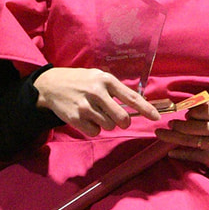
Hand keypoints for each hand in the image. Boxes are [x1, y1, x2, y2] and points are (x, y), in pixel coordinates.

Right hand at [34, 67, 159, 135]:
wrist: (51, 85)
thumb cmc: (80, 81)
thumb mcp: (98, 77)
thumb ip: (116, 90)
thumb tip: (136, 106)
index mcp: (106, 80)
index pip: (131, 97)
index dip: (146, 109)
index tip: (157, 117)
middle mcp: (97, 92)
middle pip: (122, 118)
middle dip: (123, 122)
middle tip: (116, 118)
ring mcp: (85, 106)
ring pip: (109, 126)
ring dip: (105, 123)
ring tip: (94, 112)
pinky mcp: (75, 118)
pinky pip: (95, 132)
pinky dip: (93, 128)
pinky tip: (85, 118)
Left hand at [163, 101, 208, 171]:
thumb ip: (206, 106)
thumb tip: (186, 103)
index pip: (202, 111)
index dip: (191, 113)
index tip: (186, 116)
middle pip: (194, 126)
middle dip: (178, 126)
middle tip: (169, 124)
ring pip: (191, 141)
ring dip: (173, 138)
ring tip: (161, 134)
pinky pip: (193, 155)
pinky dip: (180, 154)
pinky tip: (171, 152)